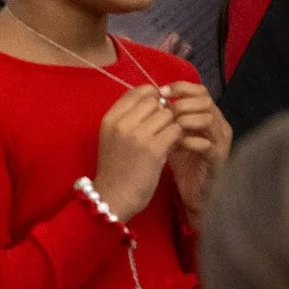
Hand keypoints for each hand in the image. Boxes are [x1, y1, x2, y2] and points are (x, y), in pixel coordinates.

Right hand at [94, 84, 183, 220]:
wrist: (113, 196)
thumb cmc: (115, 168)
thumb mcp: (112, 138)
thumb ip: (128, 119)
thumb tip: (156, 101)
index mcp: (110, 118)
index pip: (136, 92)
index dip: (151, 97)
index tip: (156, 110)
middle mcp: (122, 123)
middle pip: (153, 101)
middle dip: (162, 111)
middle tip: (163, 127)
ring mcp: (137, 135)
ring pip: (167, 114)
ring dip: (171, 125)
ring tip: (168, 138)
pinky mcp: (154, 148)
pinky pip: (175, 130)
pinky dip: (178, 137)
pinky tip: (173, 146)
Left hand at [160, 81, 230, 219]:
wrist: (192, 191)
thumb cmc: (181, 162)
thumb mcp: (170, 135)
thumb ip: (164, 117)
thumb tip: (147, 98)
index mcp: (207, 115)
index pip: (199, 90)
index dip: (180, 87)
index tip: (160, 91)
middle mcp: (218, 124)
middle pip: (205, 100)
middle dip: (182, 102)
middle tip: (164, 110)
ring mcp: (221, 140)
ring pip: (208, 118)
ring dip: (185, 119)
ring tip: (169, 126)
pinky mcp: (219, 157)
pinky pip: (207, 143)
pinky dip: (189, 141)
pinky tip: (175, 144)